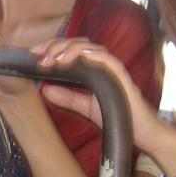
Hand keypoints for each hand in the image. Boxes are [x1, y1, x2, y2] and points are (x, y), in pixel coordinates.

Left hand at [35, 38, 175, 162]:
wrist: (141, 132)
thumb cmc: (117, 117)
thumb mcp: (85, 107)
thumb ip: (67, 97)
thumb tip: (43, 89)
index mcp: (93, 68)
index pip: (70, 50)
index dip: (51, 48)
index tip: (34, 55)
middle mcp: (102, 64)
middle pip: (77, 43)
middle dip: (55, 46)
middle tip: (39, 55)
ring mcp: (113, 68)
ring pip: (90, 47)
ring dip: (69, 49)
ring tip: (53, 58)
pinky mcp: (122, 75)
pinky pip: (107, 59)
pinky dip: (91, 54)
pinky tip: (76, 57)